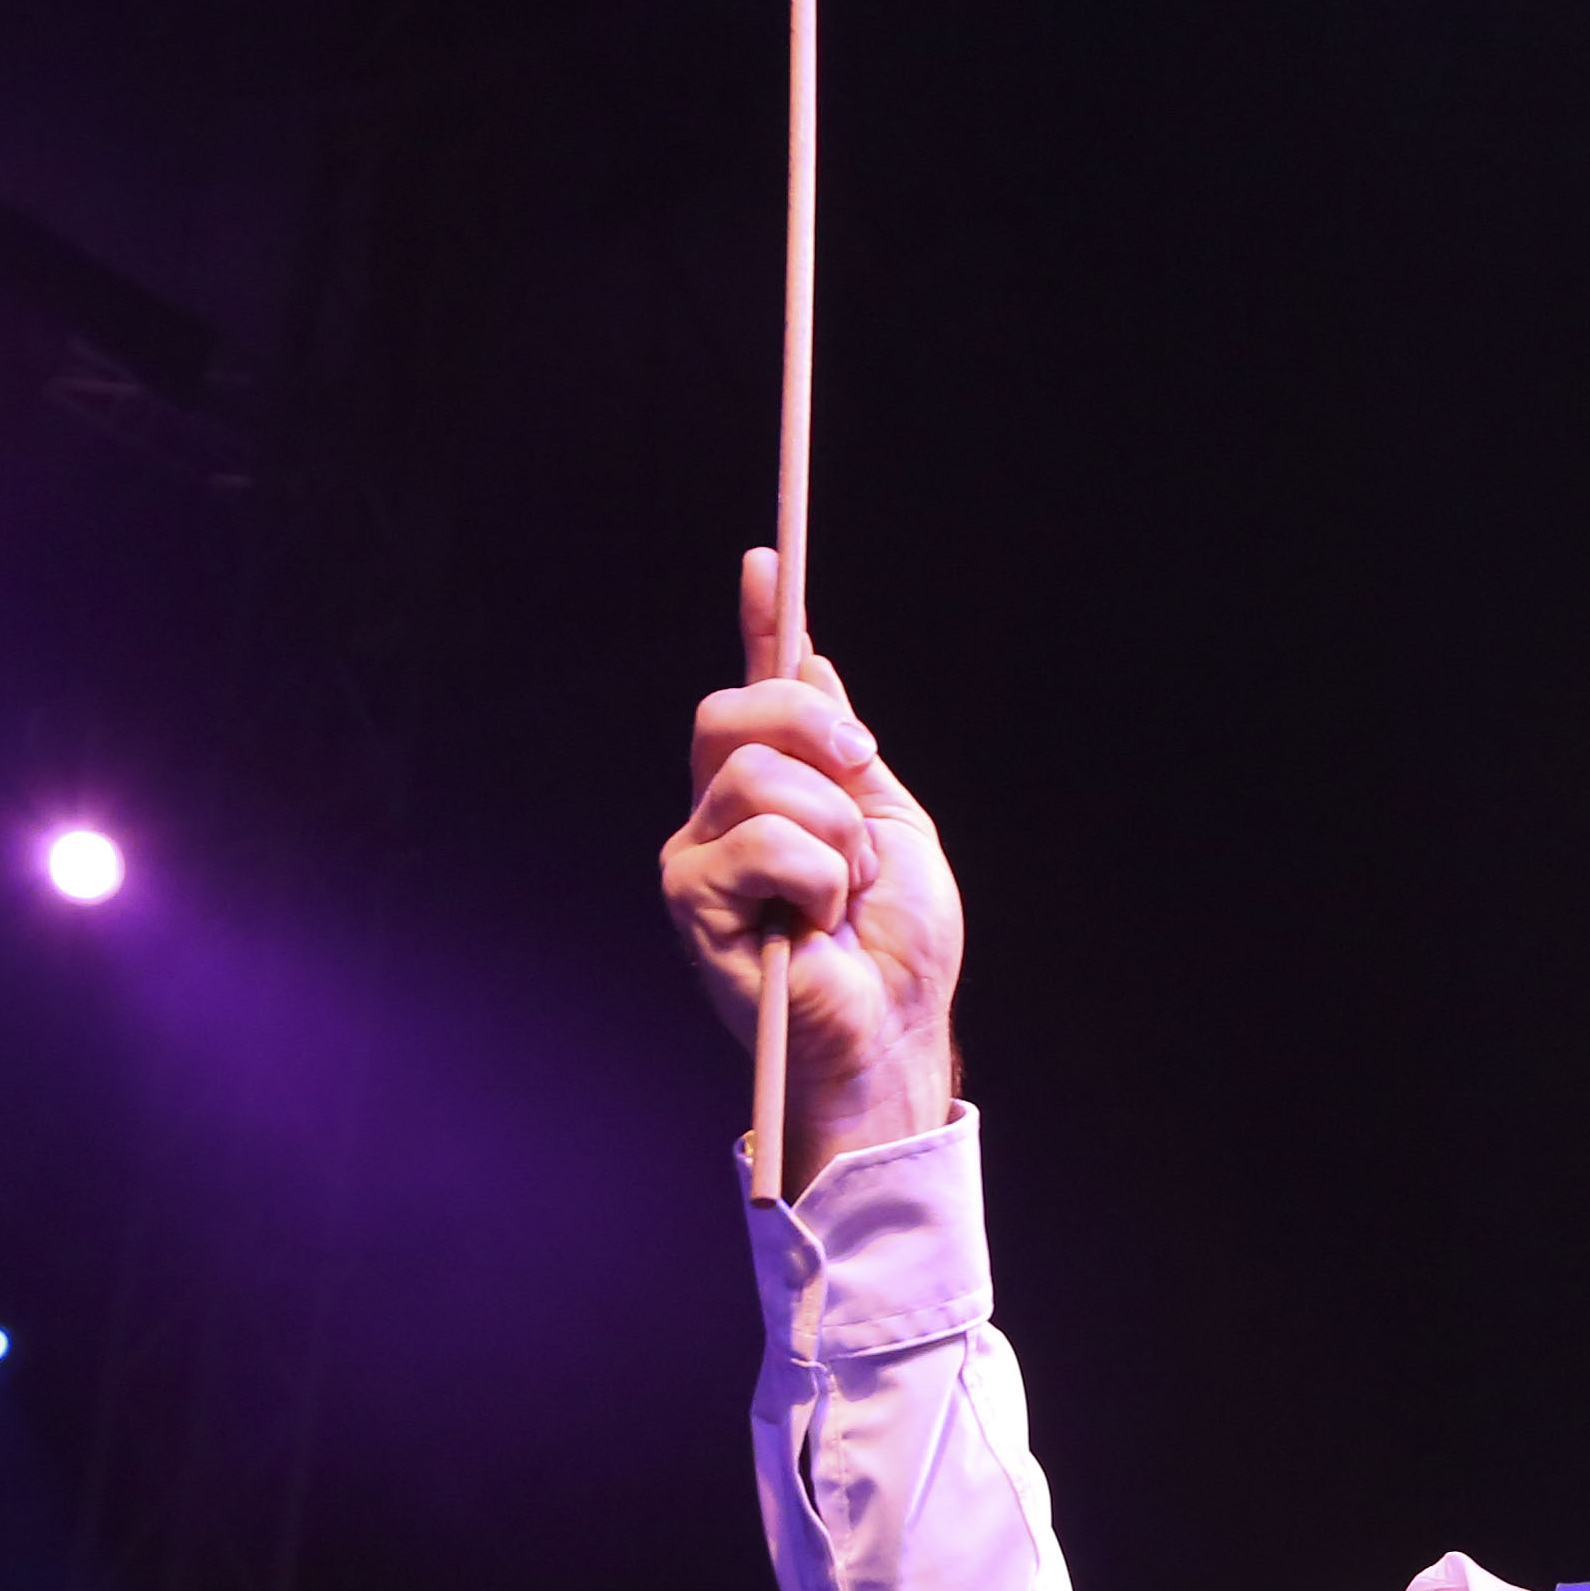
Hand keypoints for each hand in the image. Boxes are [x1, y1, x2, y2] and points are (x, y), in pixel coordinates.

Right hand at [660, 550, 963, 1193]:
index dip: (760, 621)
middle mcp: (717, 815)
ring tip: (844, 891)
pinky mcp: (694, 905)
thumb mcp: (891, 823)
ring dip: (835, 832)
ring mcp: (699, 858)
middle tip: (864, 774)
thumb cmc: (894, 946)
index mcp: (768, 791)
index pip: (752, 689)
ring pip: (758, 778)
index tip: (768, 559)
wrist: (895, 1030)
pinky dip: (819, 877)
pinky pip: (765, 842)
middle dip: (817, 732)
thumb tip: (812, 658)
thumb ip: (842, 752)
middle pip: (737, 713)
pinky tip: (817, 922)